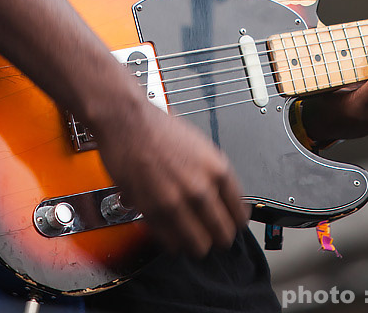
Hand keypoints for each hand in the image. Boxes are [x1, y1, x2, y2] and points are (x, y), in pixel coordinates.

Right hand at [94, 99, 247, 257]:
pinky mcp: (153, 212)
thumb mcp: (200, 146)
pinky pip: (172, 244)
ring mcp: (177, 203)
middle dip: (217, 237)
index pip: (239, 215)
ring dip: (195, 243)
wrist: (127, 120)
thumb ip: (213, 175)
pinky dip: (172, 242)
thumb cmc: (159, 128)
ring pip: (199, 247)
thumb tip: (222, 199)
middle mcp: (201, 189)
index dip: (234, 222)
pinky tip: (170, 230)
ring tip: (189, 235)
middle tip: (209, 233)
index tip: (229, 224)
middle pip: (223, 236)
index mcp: (217, 169)